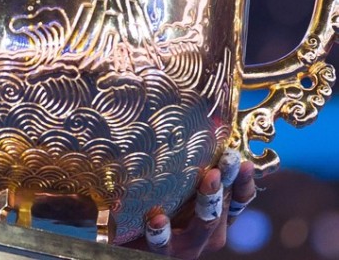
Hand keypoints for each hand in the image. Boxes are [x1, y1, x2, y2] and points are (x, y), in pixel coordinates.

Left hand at [126, 150, 257, 258]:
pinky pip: (164, 244)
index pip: (240, 198)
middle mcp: (210, 233)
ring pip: (205, 226)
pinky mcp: (163, 253)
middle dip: (228, 182)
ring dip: (208, 201)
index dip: (245, 180)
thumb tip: (201, 128)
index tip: (243, 160)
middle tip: (228, 159)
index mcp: (218, 216)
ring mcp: (189, 245)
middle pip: (224, 207)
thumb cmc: (160, 208)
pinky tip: (158, 219)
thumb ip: (192, 168)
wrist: (131, 239)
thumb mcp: (180, 187)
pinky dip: (162, 232)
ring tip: (209, 178)